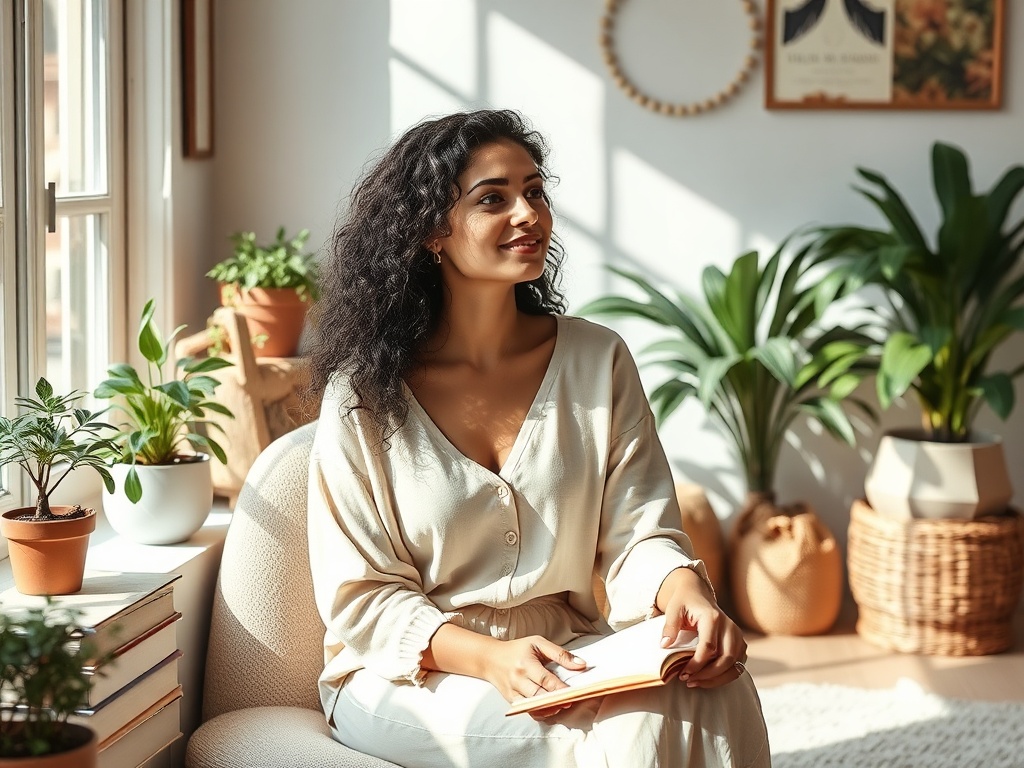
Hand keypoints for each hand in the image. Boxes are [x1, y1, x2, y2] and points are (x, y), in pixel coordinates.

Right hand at [481, 635, 586, 714]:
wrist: (490, 659)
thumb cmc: (517, 649)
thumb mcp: (538, 643)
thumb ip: (560, 654)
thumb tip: (582, 664)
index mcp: (525, 663)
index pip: (546, 680)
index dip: (561, 689)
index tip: (575, 692)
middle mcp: (518, 679)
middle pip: (539, 696)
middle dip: (557, 701)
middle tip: (572, 702)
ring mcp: (513, 692)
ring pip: (533, 706)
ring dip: (550, 709)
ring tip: (562, 706)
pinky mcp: (511, 700)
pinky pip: (527, 711)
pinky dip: (540, 713)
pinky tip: (550, 709)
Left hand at [656, 567, 747, 688]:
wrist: (698, 593)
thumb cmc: (684, 601)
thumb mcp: (673, 609)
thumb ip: (670, 627)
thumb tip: (664, 645)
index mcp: (712, 617)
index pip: (709, 646)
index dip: (697, 664)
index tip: (683, 673)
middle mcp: (729, 626)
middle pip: (725, 658)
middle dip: (707, 675)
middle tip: (688, 681)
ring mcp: (737, 636)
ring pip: (734, 665)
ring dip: (716, 679)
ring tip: (695, 682)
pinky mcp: (740, 644)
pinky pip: (737, 666)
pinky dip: (724, 676)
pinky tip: (707, 679)